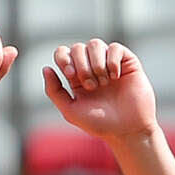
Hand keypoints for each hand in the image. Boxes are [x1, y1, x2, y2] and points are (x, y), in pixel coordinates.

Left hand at [44, 40, 158, 142]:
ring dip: (96, 63)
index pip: (63, 52)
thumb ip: (54, 91)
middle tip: (91, 86)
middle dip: (82, 65)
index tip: (70, 74)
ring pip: (95, 44)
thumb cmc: (100, 124)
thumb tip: (46, 68)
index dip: (63, 58)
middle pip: (78, 47)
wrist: (128, 130)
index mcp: (76, 76)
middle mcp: (92, 67)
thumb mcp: (70, 110)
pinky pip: (115, 48)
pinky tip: (115, 76)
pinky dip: (112, 60)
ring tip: (104, 82)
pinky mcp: (128, 63)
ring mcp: (109, 63)